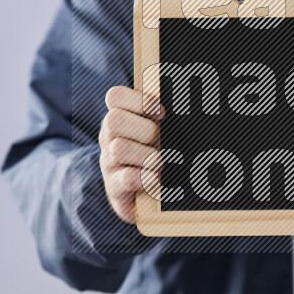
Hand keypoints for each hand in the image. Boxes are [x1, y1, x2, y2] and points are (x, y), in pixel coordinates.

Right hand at [98, 86, 164, 223]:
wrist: (144, 196)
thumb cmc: (155, 154)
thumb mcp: (157, 132)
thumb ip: (162, 118)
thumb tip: (185, 103)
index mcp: (119, 118)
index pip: (115, 97)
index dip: (138, 100)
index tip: (162, 112)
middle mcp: (108, 137)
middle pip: (113, 120)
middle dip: (145, 130)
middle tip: (160, 140)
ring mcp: (108, 162)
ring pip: (118, 148)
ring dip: (146, 155)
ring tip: (161, 162)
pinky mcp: (114, 186)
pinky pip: (125, 178)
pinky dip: (144, 177)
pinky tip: (155, 178)